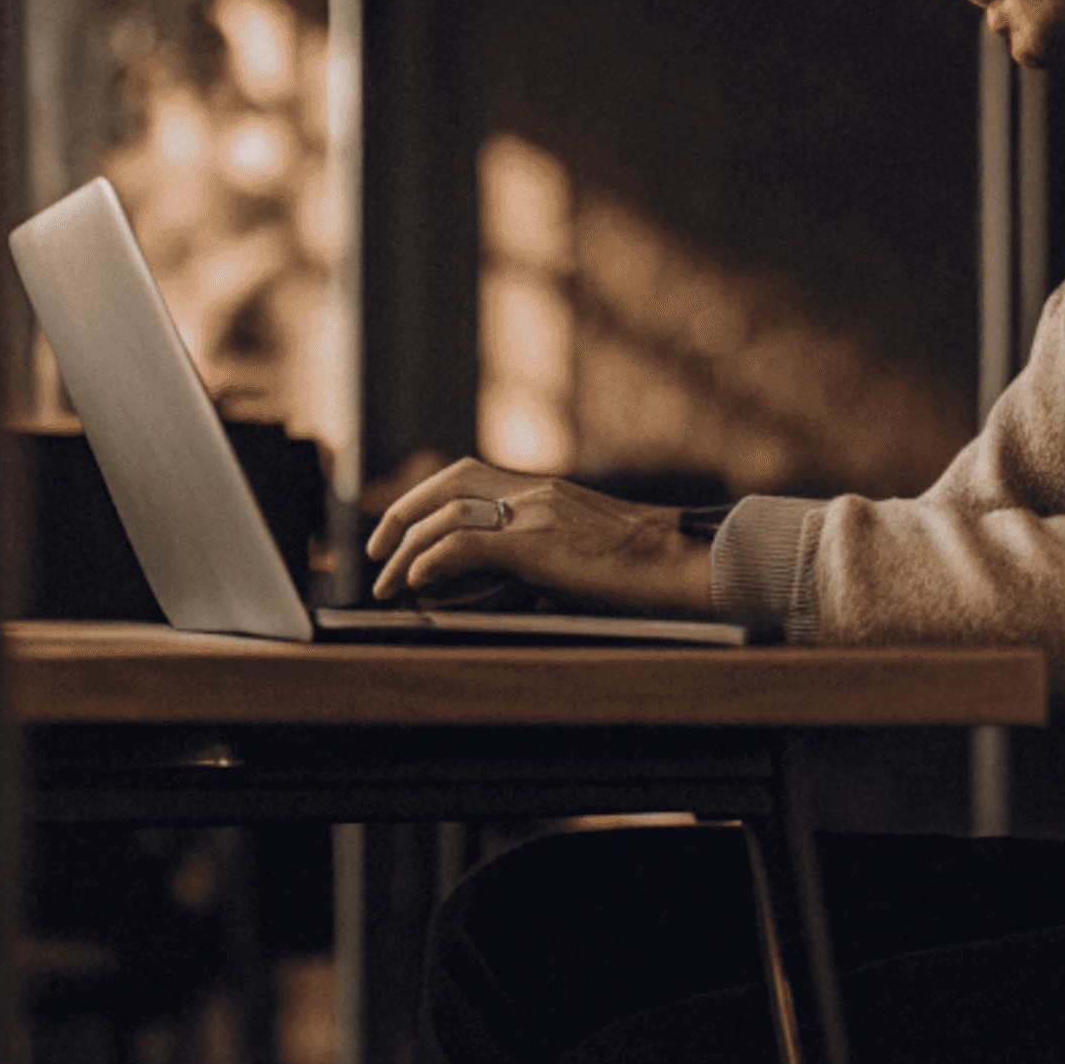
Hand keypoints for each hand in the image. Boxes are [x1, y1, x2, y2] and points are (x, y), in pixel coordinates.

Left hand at [365, 459, 715, 615]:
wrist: (688, 563)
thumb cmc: (651, 570)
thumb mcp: (589, 554)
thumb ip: (545, 557)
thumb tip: (507, 585)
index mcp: (548, 490)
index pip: (468, 478)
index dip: (426, 498)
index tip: (401, 528)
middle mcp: (536, 491)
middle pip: (448, 484)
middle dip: (402, 513)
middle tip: (376, 550)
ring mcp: (537, 513)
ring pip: (448, 515)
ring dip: (408, 550)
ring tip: (389, 583)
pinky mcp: (538, 544)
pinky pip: (466, 544)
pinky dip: (433, 561)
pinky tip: (417, 583)